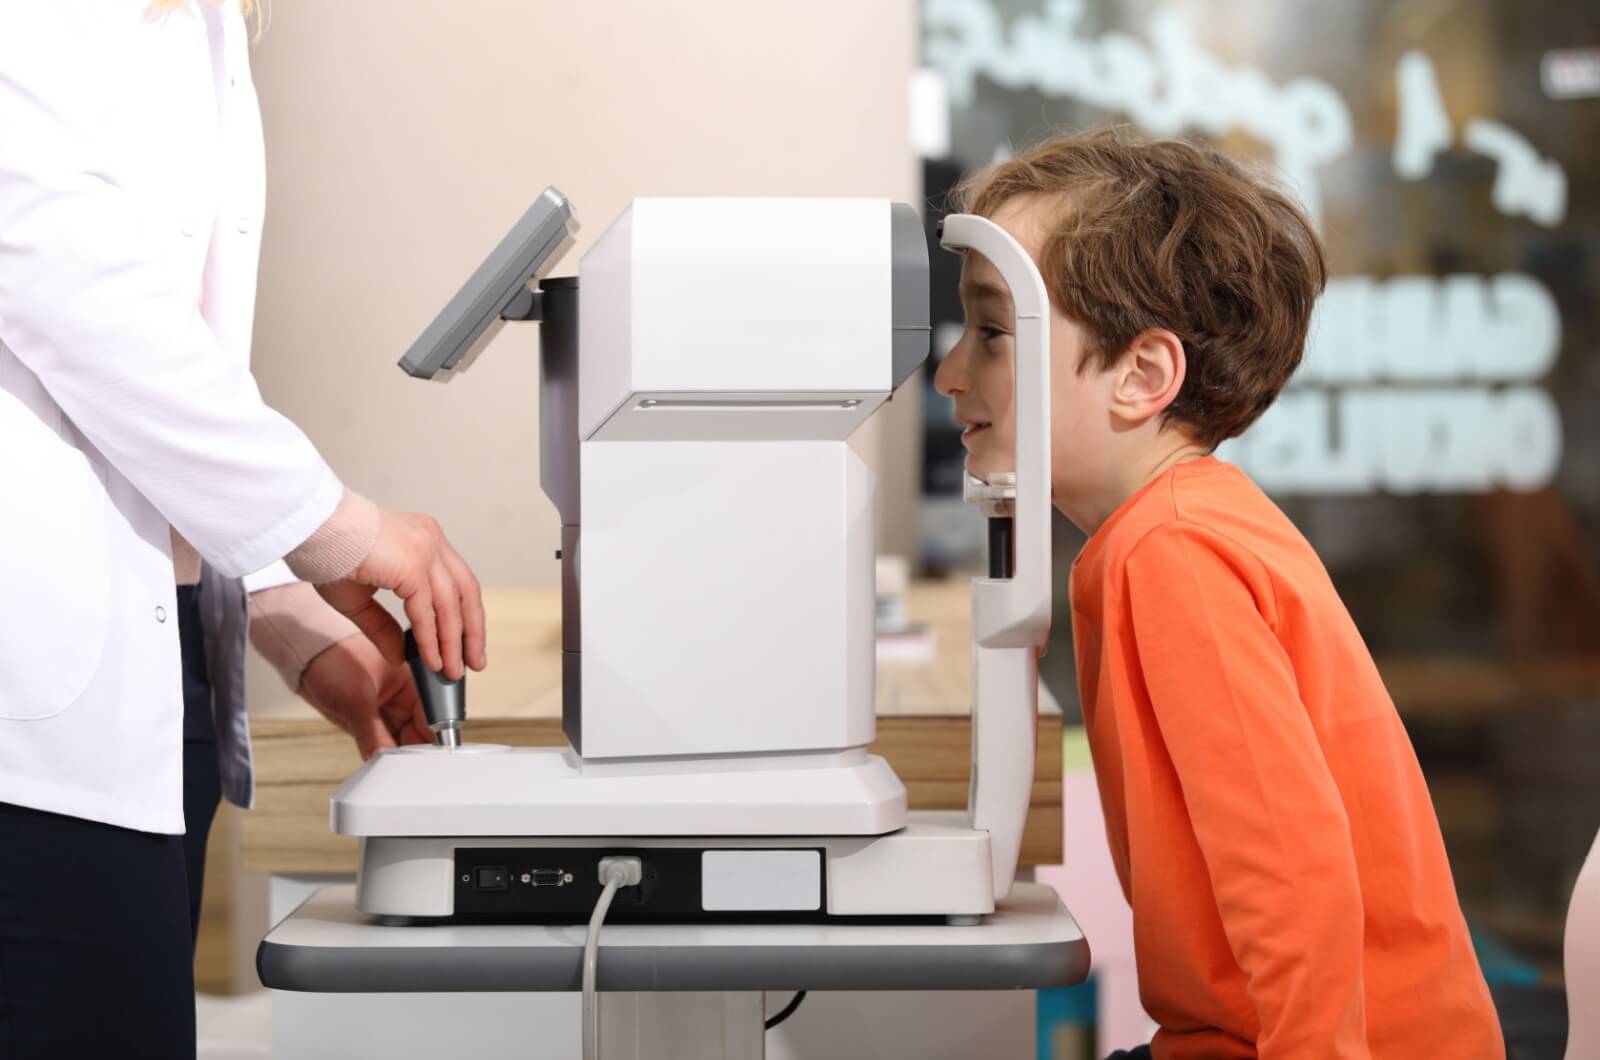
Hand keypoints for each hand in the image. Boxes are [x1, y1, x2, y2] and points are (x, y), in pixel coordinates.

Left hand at [298, 634, 432, 758]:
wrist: (308, 659)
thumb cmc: (334, 658)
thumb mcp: (356, 698)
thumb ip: (372, 733)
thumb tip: (384, 759)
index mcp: (418, 680)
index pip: (438, 713)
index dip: (438, 737)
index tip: (431, 759)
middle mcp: (410, 698)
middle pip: (426, 734)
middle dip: (420, 754)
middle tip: (411, 771)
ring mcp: (394, 713)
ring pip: (407, 744)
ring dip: (401, 759)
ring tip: (394, 770)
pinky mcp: (377, 725)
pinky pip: (387, 747)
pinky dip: (385, 758)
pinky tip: (381, 767)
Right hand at [316, 509, 485, 679]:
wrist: (311, 527)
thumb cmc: (326, 554)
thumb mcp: (360, 598)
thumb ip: (383, 626)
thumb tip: (400, 657)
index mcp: (424, 539)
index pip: (457, 581)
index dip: (465, 615)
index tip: (466, 642)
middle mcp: (432, 540)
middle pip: (466, 592)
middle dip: (472, 631)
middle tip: (474, 662)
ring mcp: (426, 550)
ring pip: (452, 604)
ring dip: (454, 643)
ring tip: (453, 672)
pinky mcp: (414, 564)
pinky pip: (428, 610)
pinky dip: (431, 639)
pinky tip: (432, 661)